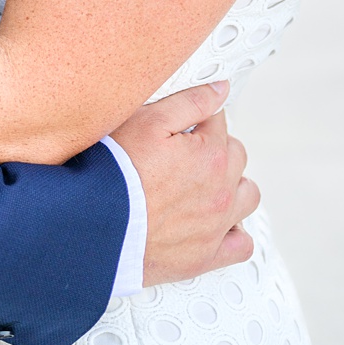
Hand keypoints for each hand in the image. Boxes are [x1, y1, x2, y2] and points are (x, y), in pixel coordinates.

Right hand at [114, 83, 258, 287]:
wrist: (96, 223)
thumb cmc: (115, 170)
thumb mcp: (145, 121)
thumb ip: (189, 102)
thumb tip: (222, 89)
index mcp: (210, 154)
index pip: (218, 122)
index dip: (196, 118)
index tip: (177, 125)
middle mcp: (222, 190)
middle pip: (236, 156)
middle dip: (215, 148)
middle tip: (182, 151)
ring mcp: (217, 224)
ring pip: (247, 197)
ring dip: (232, 186)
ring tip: (202, 184)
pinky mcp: (207, 255)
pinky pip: (241, 244)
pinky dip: (234, 231)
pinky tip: (214, 221)